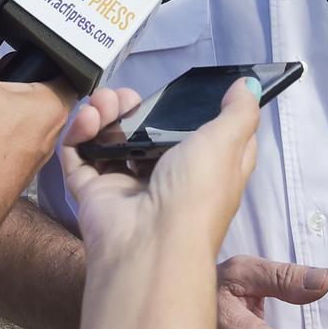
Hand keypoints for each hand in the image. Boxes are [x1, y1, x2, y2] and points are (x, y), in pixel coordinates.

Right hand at [63, 77, 260, 265]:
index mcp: (202, 169)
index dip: (189, 111)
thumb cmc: (198, 193)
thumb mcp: (229, 143)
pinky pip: (79, 157)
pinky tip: (87, 121)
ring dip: (104, 113)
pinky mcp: (93, 193)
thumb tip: (249, 85)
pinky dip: (78, 135)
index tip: (181, 92)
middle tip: (126, 97)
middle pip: (146, 132)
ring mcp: (126, 187)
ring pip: (110, 140)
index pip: (198, 136)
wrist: (150, 243)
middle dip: (132, 105)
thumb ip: (240, 111)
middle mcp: (164, 178)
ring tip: (103, 105)